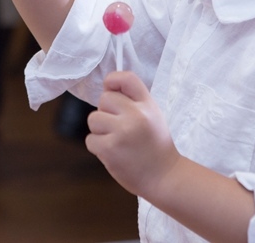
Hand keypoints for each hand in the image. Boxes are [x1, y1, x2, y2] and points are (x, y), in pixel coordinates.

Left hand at [85, 70, 179, 197]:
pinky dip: (98, 147)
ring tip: (117, 141)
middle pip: (104, 99)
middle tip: (119, 128)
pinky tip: (114, 154)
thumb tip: (105, 89)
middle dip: (106, 113)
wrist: (164, 176)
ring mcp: (122, 131)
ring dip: (100, 131)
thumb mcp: (152, 115)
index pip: (126, 78)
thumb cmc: (155, 145)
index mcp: (147, 104)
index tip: (111, 90)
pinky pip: (90, 140)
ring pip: (93, 119)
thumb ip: (132, 101)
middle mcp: (136, 114)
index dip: (113, 80)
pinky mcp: (110, 149)